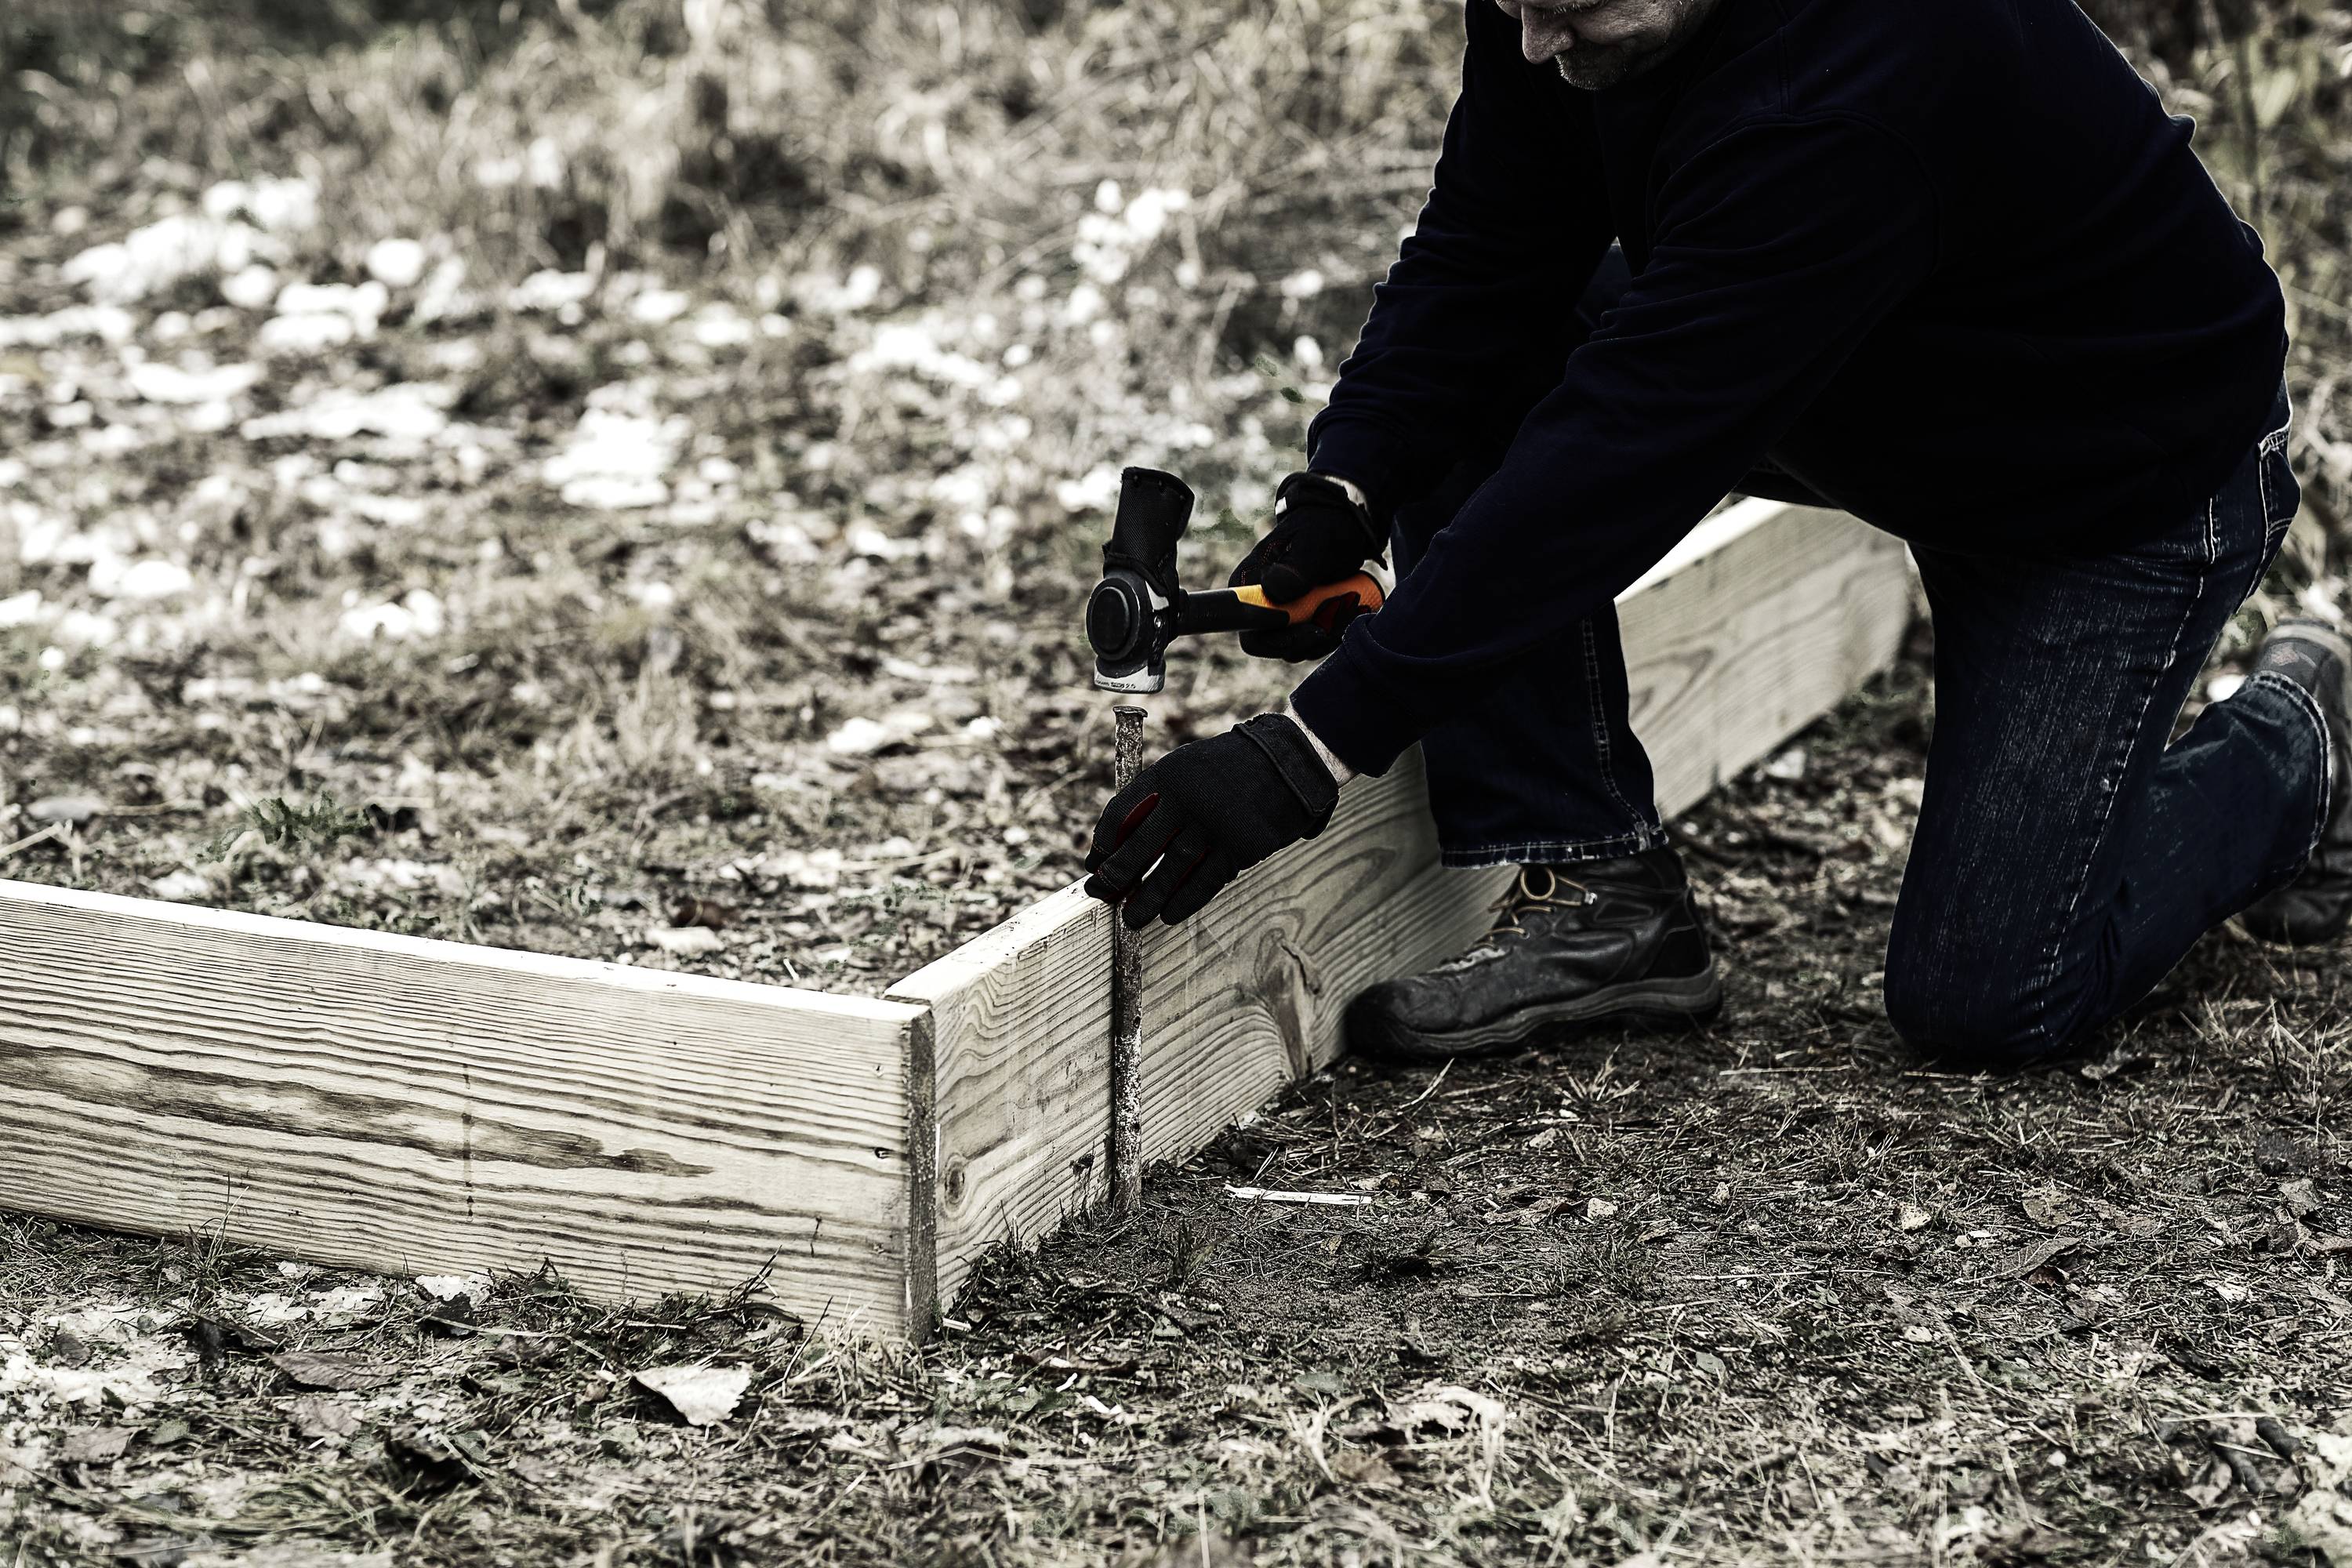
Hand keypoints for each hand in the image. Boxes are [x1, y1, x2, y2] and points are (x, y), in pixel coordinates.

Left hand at [1084, 715, 1340, 928]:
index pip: (1121, 813)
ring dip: (1149, 898)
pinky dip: (1186, 901)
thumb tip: (1117, 845)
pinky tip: (1169, 915)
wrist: (1287, 762)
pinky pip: (1207, 881)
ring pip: (1172, 869)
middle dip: (1118, 875)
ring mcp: (1217, 823)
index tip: (1095, 863)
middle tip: (1102, 894)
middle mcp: (1188, 799)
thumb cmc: (1225, 770)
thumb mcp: (1185, 768)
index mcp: (1167, 774)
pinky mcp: (1243, 845)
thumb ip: (1155, 800)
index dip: (1103, 844)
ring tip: (1132, 918)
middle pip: (1141, 845)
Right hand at [1228, 473, 1385, 661]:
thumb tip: (1273, 592)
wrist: (1342, 524)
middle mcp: (1259, 606)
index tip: (1314, 628)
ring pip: (1300, 647)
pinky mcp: (1300, 619)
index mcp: (1248, 586)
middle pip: (1279, 647)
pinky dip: (1334, 632)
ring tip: (1352, 607)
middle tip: (1343, 615)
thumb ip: (1296, 569)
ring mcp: (1280, 615)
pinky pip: (1314, 640)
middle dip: (1314, 638)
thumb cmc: (1324, 527)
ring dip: (1329, 635)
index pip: (1252, 636)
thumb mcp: (1315, 543)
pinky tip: (1350, 611)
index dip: (1280, 642)